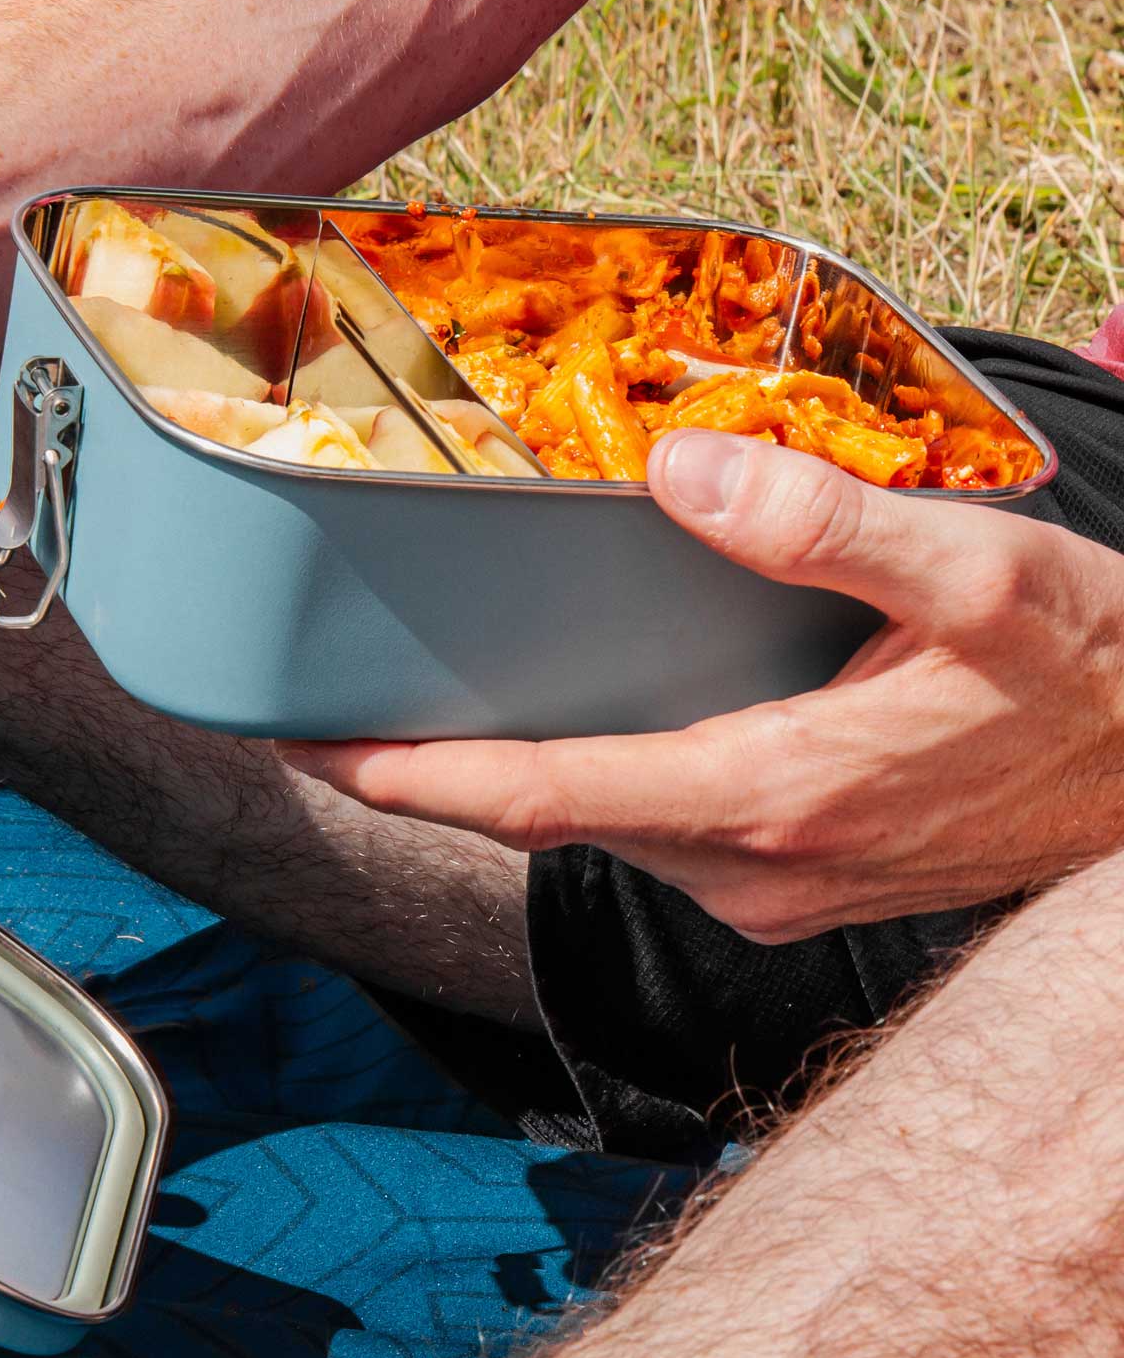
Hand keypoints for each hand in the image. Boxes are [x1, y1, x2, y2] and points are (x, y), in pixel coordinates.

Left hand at [283, 428, 1123, 941]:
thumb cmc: (1097, 683)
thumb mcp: (988, 579)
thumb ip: (831, 526)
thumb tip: (682, 473)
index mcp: (774, 796)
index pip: (544, 797)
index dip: (414, 779)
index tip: (314, 746)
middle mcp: (749, 864)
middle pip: (537, 820)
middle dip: (417, 777)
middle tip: (313, 710)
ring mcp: (766, 885)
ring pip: (585, 829)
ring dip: (482, 782)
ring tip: (395, 710)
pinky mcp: (788, 875)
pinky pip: (639, 826)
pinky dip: (562, 784)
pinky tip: (538, 724)